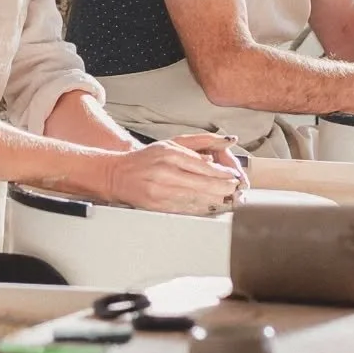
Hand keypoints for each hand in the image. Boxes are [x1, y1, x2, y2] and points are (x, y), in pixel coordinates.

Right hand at [100, 140, 244, 215]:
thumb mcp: (169, 143)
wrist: (117, 174)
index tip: (234, 177)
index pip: (203, 166)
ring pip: (196, 198)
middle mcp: (165, 171)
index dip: (222, 174)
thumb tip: (216, 155)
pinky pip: (184, 208)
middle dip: (223, 189)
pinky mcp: (157, 205)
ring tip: (229, 201)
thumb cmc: (145, 159)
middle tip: (236, 191)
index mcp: (169, 153)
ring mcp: (160, 190)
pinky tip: (210, 208)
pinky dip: (200, 209)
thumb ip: (195, 146)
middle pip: (202, 184)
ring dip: (216, 201)